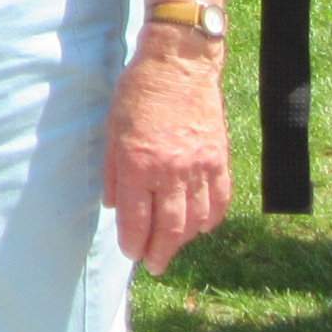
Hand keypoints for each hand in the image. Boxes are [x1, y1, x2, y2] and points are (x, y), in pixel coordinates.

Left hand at [103, 31, 230, 273]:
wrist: (179, 66)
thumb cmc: (137, 93)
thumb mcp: (111, 129)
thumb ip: (113, 172)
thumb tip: (114, 207)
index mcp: (139, 164)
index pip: (137, 218)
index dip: (134, 242)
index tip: (131, 254)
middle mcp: (171, 171)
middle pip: (170, 228)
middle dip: (160, 252)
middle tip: (153, 265)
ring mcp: (200, 167)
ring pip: (197, 220)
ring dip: (185, 241)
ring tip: (173, 247)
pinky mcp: (220, 160)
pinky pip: (220, 200)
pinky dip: (212, 219)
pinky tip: (203, 227)